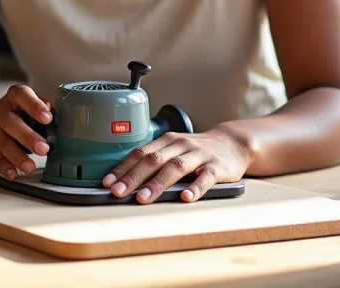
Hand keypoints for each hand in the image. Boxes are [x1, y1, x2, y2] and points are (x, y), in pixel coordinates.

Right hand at [0, 85, 51, 178]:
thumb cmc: (19, 112)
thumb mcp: (30, 105)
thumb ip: (43, 110)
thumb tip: (60, 116)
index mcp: (14, 96)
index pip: (22, 95)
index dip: (35, 106)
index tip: (48, 118)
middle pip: (11, 122)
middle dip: (28, 137)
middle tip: (44, 149)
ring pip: (2, 142)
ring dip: (17, 156)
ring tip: (30, 167)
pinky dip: (3, 166)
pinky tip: (13, 173)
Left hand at [102, 128, 249, 203]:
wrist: (232, 143)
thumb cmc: (197, 150)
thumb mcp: (175, 149)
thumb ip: (156, 160)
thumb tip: (125, 179)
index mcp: (167, 140)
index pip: (140, 152)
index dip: (123, 167)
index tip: (107, 183)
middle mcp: (181, 145)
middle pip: (154, 159)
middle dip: (133, 177)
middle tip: (117, 192)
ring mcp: (199, 155)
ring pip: (176, 167)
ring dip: (158, 183)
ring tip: (144, 198)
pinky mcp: (217, 167)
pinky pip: (205, 177)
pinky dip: (195, 187)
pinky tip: (186, 197)